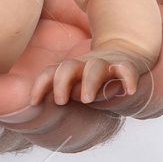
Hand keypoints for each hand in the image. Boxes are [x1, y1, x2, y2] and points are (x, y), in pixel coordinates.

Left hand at [29, 47, 153, 105]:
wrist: (125, 50)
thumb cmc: (93, 76)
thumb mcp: (76, 84)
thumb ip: (65, 95)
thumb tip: (43, 111)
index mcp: (71, 70)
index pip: (50, 73)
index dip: (40, 85)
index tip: (33, 102)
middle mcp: (85, 65)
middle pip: (68, 67)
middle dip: (61, 83)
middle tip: (60, 101)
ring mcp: (106, 64)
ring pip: (95, 67)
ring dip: (89, 82)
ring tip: (87, 100)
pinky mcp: (126, 65)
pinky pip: (127, 69)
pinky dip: (128, 78)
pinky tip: (129, 91)